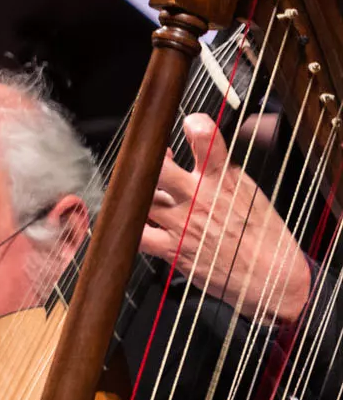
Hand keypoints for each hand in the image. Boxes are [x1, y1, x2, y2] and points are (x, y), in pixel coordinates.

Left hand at [147, 113, 312, 325]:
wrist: (273, 278)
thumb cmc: (259, 232)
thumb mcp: (244, 192)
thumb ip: (209, 171)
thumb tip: (169, 152)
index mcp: (224, 180)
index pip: (209, 143)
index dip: (196, 127)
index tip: (188, 121)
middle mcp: (201, 198)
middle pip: (159, 169)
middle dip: (145, 161)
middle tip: (140, 159)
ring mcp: (184, 224)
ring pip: (142, 198)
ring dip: (137, 194)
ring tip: (142, 195)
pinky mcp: (173, 249)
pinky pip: (136, 234)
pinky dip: (126, 227)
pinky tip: (128, 222)